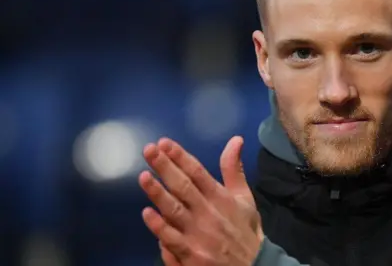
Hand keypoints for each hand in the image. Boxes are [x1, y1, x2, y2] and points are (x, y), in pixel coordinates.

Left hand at [139, 136, 263, 265]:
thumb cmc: (245, 230)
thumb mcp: (245, 197)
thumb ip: (234, 169)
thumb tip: (236, 139)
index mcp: (221, 197)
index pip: (198, 172)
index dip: (180, 156)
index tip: (164, 143)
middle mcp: (208, 212)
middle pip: (183, 186)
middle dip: (165, 167)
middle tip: (149, 150)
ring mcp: (198, 233)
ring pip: (174, 210)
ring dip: (158, 193)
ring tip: (144, 176)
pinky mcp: (190, 254)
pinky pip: (171, 238)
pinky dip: (159, 226)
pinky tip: (147, 213)